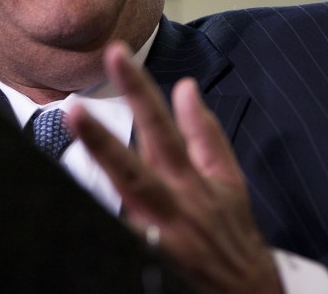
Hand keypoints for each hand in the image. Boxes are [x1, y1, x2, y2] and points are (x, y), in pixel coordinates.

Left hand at [69, 42, 282, 293]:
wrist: (253, 291)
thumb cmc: (234, 232)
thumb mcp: (228, 180)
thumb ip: (204, 133)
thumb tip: (185, 87)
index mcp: (193, 178)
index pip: (162, 125)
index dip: (139, 90)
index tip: (116, 56)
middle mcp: (179, 204)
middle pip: (138, 167)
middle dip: (105, 137)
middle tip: (74, 109)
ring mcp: (167, 237)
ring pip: (131, 205)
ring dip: (104, 174)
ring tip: (76, 145)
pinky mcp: (160, 262)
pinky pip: (130, 242)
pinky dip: (114, 230)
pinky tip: (78, 221)